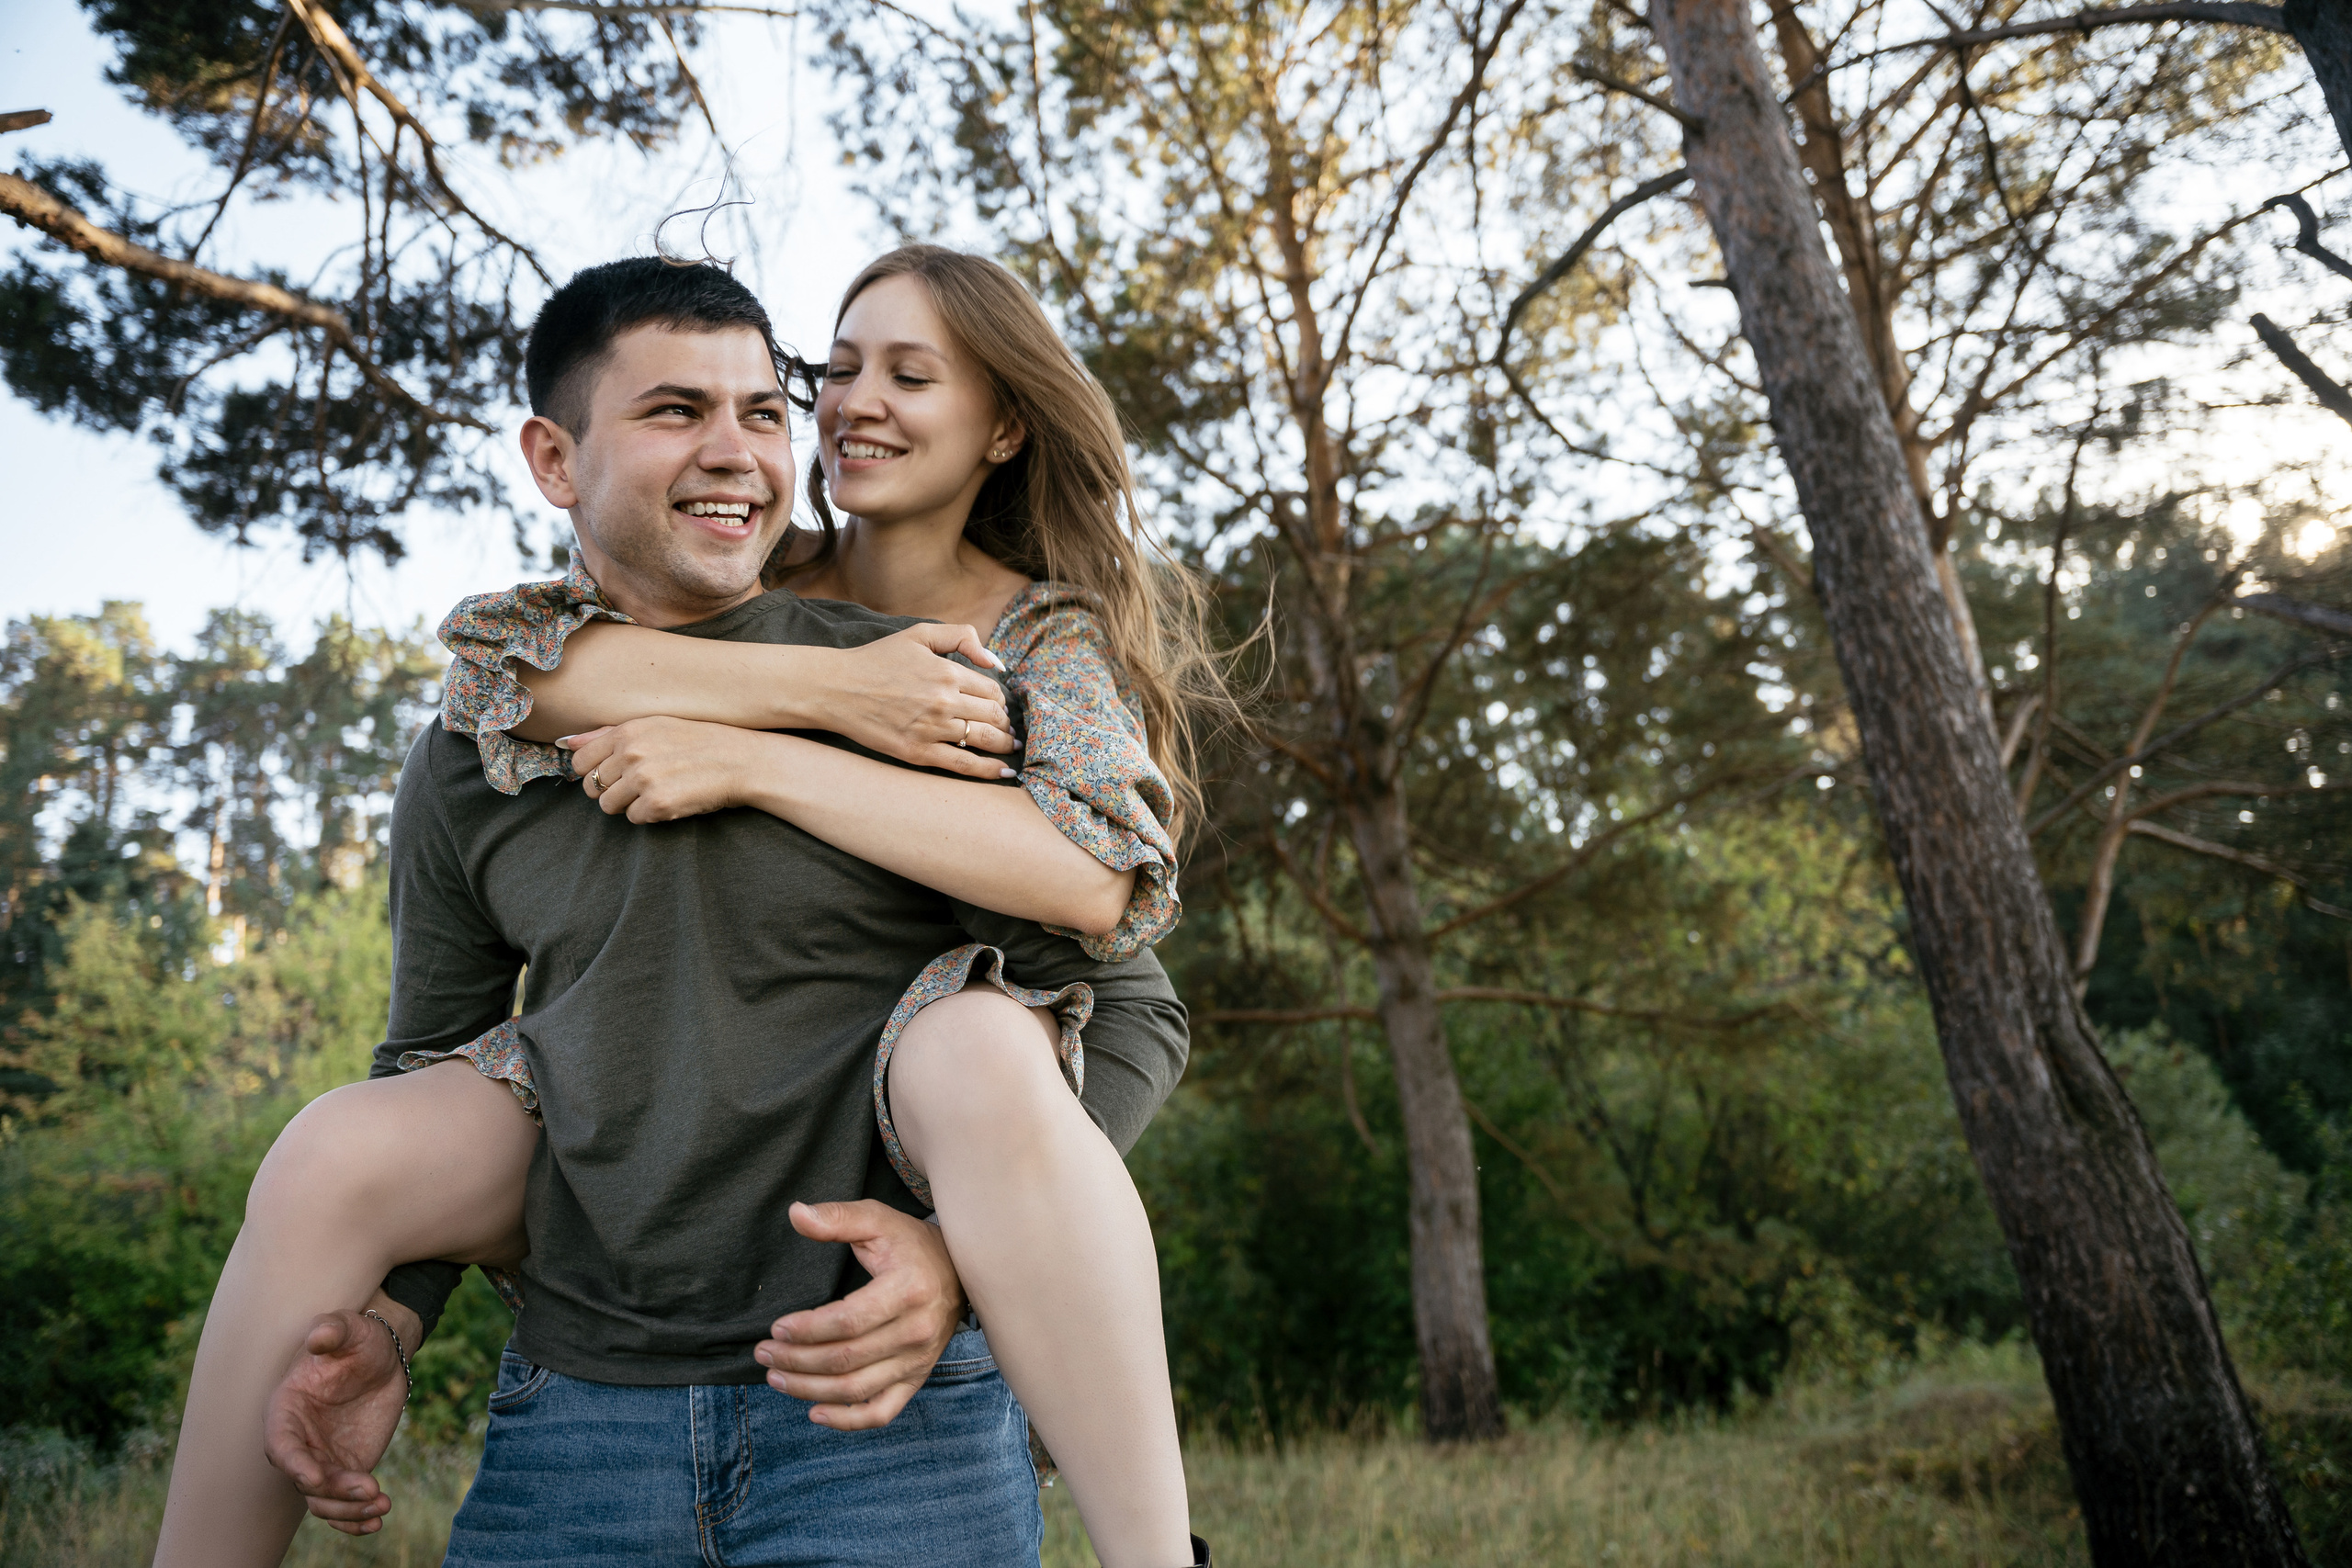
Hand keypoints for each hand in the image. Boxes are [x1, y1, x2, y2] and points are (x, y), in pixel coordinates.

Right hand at [262, 1306, 410, 1534]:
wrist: (382, 1356)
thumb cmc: (359, 1339)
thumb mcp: (350, 1327)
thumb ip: (332, 1329)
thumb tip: (319, 1336)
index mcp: (287, 1409)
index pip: (280, 1444)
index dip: (295, 1463)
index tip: (316, 1477)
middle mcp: (300, 1441)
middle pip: (304, 1479)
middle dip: (333, 1491)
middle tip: (369, 1488)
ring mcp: (322, 1458)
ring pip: (324, 1499)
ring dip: (348, 1509)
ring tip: (382, 1503)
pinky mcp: (347, 1469)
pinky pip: (343, 1504)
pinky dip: (355, 1518)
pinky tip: (377, 1519)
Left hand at [563, 717, 770, 822]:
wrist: (742, 761)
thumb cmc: (699, 742)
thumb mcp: (654, 726)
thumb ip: (607, 735)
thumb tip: (567, 742)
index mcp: (627, 731)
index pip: (580, 761)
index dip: (594, 771)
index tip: (615, 773)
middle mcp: (631, 753)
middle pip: (591, 786)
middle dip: (611, 789)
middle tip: (640, 784)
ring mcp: (643, 779)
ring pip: (607, 805)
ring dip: (628, 804)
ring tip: (655, 792)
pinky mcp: (657, 804)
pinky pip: (634, 818)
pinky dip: (649, 814)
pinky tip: (670, 800)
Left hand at [754, 1200, 965, 1430]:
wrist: (962, 1272)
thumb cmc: (911, 1244)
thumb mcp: (877, 1220)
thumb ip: (837, 1218)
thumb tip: (796, 1213)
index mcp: (907, 1291)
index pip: (848, 1322)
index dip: (808, 1330)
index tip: (777, 1328)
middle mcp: (916, 1331)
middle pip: (846, 1359)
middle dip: (797, 1360)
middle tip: (764, 1353)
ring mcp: (918, 1360)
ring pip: (856, 1389)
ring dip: (809, 1389)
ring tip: (776, 1377)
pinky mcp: (917, 1377)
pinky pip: (882, 1411)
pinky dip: (848, 1420)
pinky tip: (815, 1412)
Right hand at [823, 624, 1017, 779]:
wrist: (837, 689)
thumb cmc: (878, 660)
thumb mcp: (919, 634)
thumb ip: (961, 636)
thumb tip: (994, 660)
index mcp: (947, 672)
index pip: (992, 690)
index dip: (999, 699)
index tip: (997, 705)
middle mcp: (944, 702)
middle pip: (993, 716)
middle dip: (1005, 723)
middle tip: (1009, 729)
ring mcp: (931, 729)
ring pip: (984, 740)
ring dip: (1004, 745)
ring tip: (1010, 747)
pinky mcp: (918, 753)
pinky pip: (963, 765)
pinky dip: (988, 769)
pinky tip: (1002, 771)